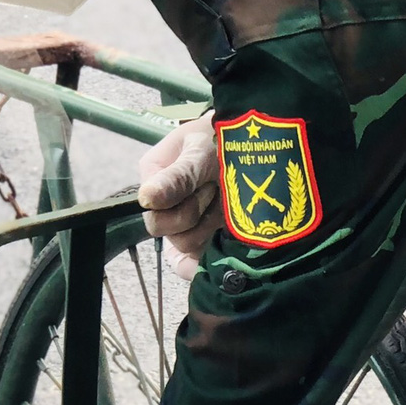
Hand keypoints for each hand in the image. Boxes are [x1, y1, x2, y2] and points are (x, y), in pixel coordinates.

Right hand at [137, 113, 218, 274]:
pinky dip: (199, 267)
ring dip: (210, 226)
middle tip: (218, 193)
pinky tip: (208, 268)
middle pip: (168, 231)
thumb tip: (147, 199)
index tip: (206, 187)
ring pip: (186, 245)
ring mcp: (185, 222)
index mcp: (154, 178)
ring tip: (226, 203)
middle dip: (196, 216)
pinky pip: (191, 263)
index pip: (153, 210)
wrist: (258, 142)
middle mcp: (164, 203)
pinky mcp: (204, 238)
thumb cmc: (224, 136)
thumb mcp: (201, 149)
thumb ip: (178, 176)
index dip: (180, 207)